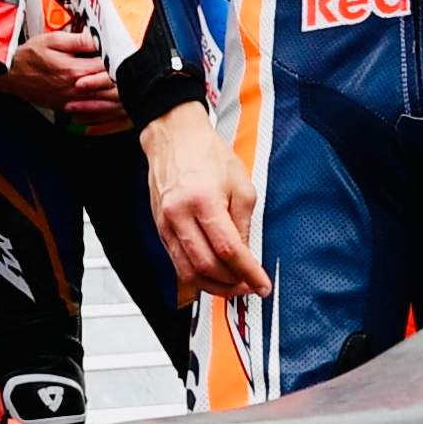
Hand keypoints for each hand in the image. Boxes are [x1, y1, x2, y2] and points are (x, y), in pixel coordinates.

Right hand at [1, 22, 118, 120]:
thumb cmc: (28, 56)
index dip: (120, 60)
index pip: (109, 66)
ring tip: (126, 87)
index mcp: (74, 70)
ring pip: (104, 103)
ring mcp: (71, 101)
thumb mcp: (53, 40)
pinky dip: (105, 109)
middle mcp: (75, 89)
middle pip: (111, 88)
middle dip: (123, 79)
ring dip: (118, 96)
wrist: (9, 74)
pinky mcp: (66, 107)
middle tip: (131, 71)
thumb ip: (79, 40)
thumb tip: (99, 38)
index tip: (126, 54)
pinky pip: (92, 113)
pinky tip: (111, 103)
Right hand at [139, 99, 267, 301]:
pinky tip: (213, 275)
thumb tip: (245, 256)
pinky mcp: (160, 229)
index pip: (228, 249)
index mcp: (203, 200)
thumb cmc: (206, 154)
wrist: (174, 137)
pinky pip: (177, 263)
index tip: (261, 285)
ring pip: (188, 272)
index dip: (248, 272)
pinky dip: (197, 275)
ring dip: (213, 286)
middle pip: (206, 265)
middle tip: (249, 285)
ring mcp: (165, 224)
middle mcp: (179, 214)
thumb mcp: (241, 184)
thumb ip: (244, 223)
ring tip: (233, 285)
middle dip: (232, 283)